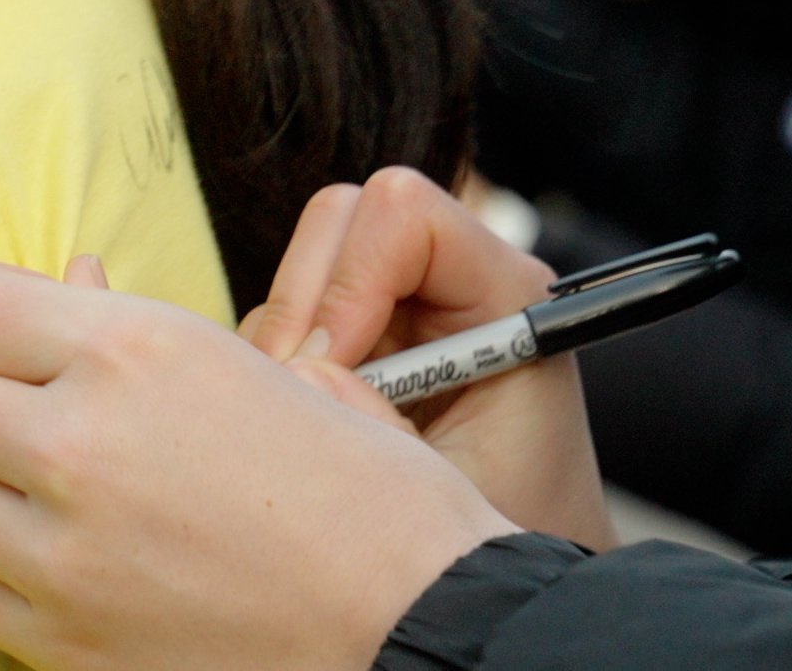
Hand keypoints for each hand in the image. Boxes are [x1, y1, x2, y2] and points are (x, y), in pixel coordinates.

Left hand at [0, 256, 505, 670]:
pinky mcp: (58, 643)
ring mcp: (61, 555)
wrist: (417, 627)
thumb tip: (67, 282)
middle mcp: (81, 445)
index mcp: (139, 352)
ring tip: (30, 483)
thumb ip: (144, 323)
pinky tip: (52, 554)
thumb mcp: (273, 370)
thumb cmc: (367, 493)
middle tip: (8, 403)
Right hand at [245, 167, 614, 548]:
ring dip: (283, 346)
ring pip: (301, 269)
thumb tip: (297, 368)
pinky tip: (313, 432)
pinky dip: (275, 371)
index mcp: (507, 297)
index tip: (330, 371)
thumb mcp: (454, 490)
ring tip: (315, 430)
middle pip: (341, 218)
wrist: (516, 577)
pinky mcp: (361, 342)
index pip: (405, 215)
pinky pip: (286, 324)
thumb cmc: (512, 532)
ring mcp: (401, 309)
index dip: (351, 283)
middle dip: (302, 310)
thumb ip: (378, 425)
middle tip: (300, 404)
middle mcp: (454, 283)